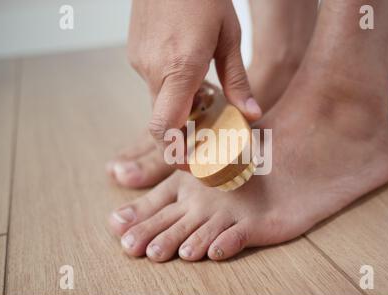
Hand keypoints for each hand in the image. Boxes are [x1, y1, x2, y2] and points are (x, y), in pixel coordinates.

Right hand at [127, 0, 261, 147]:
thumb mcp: (230, 38)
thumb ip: (238, 81)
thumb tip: (252, 115)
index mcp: (180, 69)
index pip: (164, 128)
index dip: (175, 153)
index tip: (191, 164)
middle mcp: (153, 70)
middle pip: (162, 120)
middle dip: (183, 132)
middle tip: (206, 132)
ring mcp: (139, 61)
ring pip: (158, 101)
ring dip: (178, 106)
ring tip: (203, 90)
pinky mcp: (135, 52)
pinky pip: (153, 83)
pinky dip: (170, 87)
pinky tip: (187, 69)